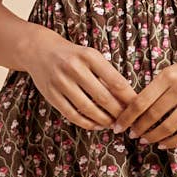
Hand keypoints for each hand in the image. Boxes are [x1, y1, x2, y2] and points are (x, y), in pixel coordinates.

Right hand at [24, 30, 138, 128]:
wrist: (39, 50)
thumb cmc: (73, 56)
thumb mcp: (91, 57)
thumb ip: (107, 75)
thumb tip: (128, 99)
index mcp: (89, 56)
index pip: (116, 81)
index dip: (129, 98)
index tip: (138, 108)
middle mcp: (74, 68)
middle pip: (103, 98)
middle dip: (118, 113)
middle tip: (127, 121)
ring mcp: (61, 82)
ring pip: (88, 109)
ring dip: (104, 120)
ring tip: (113, 125)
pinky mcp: (51, 95)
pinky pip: (72, 115)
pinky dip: (87, 123)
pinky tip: (97, 125)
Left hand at [112, 38, 176, 147]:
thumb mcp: (176, 68)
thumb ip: (159, 85)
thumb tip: (137, 107)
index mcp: (168, 75)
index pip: (140, 101)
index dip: (126, 117)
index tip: (118, 126)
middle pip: (152, 116)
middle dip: (138, 129)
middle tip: (132, 135)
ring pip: (167, 127)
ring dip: (153, 137)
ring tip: (146, 140)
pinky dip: (172, 142)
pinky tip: (163, 144)